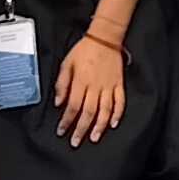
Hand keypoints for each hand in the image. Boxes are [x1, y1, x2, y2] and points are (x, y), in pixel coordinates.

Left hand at [54, 28, 128, 145]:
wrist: (104, 38)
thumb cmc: (84, 50)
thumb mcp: (66, 63)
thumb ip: (62, 83)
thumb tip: (58, 102)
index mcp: (81, 81)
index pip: (73, 106)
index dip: (67, 121)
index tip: (62, 131)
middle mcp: (95, 86)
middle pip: (88, 112)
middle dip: (81, 129)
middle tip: (76, 142)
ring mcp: (108, 86)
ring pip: (104, 110)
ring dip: (99, 126)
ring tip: (94, 137)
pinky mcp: (118, 84)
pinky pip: (120, 101)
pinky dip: (118, 114)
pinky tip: (113, 124)